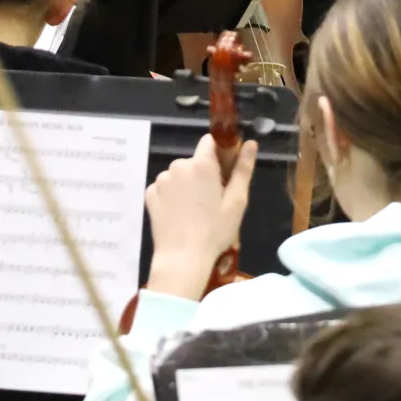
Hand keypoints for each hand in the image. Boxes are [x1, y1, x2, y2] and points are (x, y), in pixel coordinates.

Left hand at [143, 135, 257, 300]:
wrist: (182, 258)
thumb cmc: (215, 230)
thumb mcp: (237, 201)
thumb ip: (243, 168)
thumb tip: (251, 143)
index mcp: (201, 164)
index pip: (210, 142)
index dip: (219, 154)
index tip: (224, 173)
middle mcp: (178, 166)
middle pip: (195, 161)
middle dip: (203, 175)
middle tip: (212, 201)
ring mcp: (161, 180)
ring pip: (179, 175)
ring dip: (187, 186)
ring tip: (194, 211)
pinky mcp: (149, 194)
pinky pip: (165, 188)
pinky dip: (172, 196)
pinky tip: (178, 215)